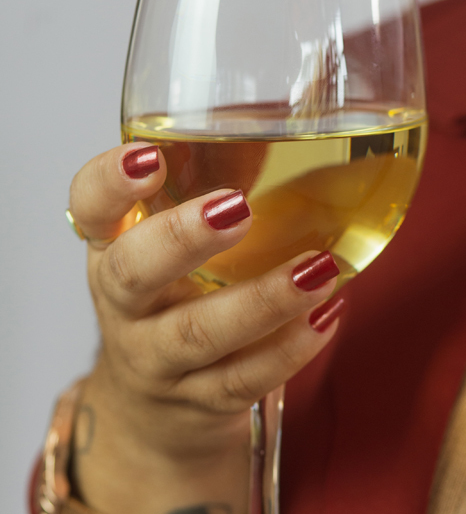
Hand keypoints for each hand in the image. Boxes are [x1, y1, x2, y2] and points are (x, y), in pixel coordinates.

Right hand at [61, 142, 342, 513]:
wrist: (157, 412)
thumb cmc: (179, 299)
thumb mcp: (181, 240)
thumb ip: (223, 177)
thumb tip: (297, 100)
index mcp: (113, 247)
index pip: (89, 207)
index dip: (110, 182)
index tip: (150, 157)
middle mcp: (125, 305)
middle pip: (131, 273)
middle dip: (182, 239)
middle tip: (238, 209)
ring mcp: (158, 360)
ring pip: (197, 335)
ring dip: (262, 301)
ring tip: (317, 270)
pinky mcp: (201, 401)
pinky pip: (243, 380)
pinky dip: (290, 349)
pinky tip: (328, 316)